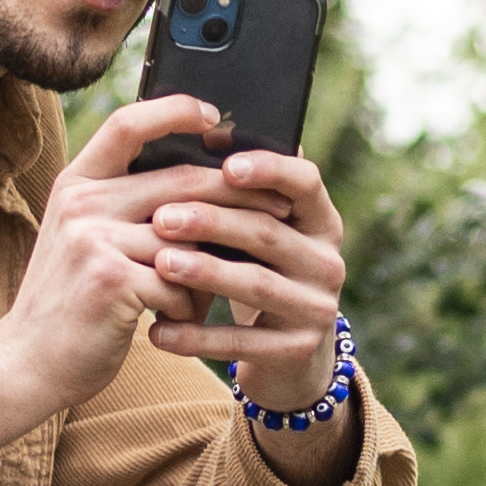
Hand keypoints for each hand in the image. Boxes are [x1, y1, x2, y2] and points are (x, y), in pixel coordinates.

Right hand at [0, 93, 243, 477]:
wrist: (27, 362)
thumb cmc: (73, 303)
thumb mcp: (85, 240)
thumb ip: (128, 210)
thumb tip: (210, 189)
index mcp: (76, 184)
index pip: (127, 124)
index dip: (174, 111)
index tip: (213, 115)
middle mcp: (82, 204)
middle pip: (181, 180)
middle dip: (239, 195)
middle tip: (278, 207)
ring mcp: (94, 239)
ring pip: (189, 239)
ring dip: (214, 269)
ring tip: (216, 289)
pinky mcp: (111, 281)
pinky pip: (180, 283)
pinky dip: (191, 306)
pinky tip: (183, 320)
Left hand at [148, 132, 361, 485]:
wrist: (288, 356)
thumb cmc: (258, 272)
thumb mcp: (260, 234)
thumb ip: (243, 195)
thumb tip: (206, 129)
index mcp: (320, 220)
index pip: (306, 182)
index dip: (269, 169)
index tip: (226, 165)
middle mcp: (328, 261)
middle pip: (268, 233)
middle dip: (212, 222)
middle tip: (162, 216)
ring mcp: (316, 308)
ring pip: (255, 285)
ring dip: (204, 274)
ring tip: (158, 265)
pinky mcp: (296, 350)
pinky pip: (241, 342)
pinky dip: (197, 335)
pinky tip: (158, 330)